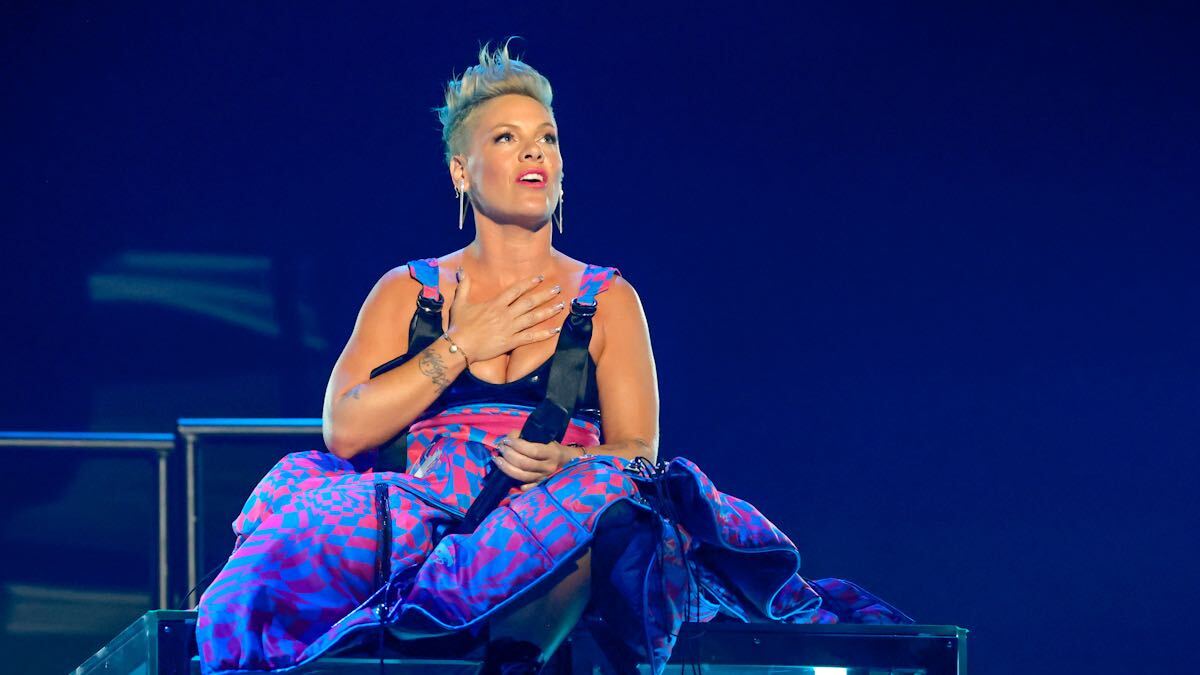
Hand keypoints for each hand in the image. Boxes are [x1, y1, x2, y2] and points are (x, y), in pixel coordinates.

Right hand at [445, 268, 565, 363]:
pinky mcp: (511, 342)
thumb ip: (464, 286)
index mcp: (495, 304)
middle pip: (529, 302)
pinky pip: (530, 337)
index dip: (529, 283)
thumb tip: (461, 270)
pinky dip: (543, 334)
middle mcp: (505, 315)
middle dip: (545, 294)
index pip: (516, 290)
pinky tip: (555, 331)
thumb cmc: (459, 326)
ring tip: (560, 306)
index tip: (540, 277)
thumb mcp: (460, 303)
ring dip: (548, 311)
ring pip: (533, 318)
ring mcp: (509, 329)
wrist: (460, 347)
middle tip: (557, 289)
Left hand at [492, 430, 578, 490]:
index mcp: (551, 453)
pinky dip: (514, 482)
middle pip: (524, 464)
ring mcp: (543, 478)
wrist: (566, 461)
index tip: (506, 441)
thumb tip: (507, 439)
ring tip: (497, 460)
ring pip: (522, 476)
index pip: (532, 450)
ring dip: (506, 467)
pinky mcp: (539, 486)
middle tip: (500, 448)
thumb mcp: (543, 438)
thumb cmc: (551, 446)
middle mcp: (548, 467)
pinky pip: (525, 487)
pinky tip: (505, 475)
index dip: (517, 445)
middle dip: (509, 455)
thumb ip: (525, 436)